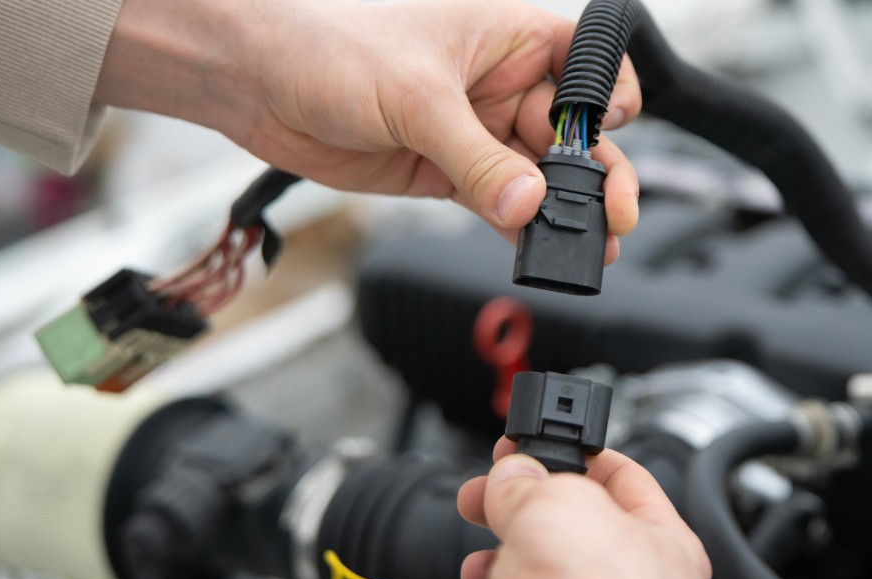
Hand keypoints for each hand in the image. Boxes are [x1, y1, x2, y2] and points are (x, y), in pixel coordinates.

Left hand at [95, 0, 641, 261]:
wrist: (259, 84)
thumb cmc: (331, 48)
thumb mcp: (417, 100)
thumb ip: (478, 158)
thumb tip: (528, 203)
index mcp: (508, 38)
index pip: (587, 66)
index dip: (608, 101)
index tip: (606, 137)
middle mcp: (499, 84)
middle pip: (570, 133)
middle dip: (595, 174)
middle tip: (612, 215)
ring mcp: (475, 131)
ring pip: (537, 176)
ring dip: (561, 211)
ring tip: (587, 247)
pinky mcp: (446, 170)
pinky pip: (497, 203)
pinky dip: (517, 228)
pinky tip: (537, 248)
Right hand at [457, 438, 710, 578]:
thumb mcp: (556, 507)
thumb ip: (532, 482)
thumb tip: (513, 476)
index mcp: (664, 541)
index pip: (623, 477)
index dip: (576, 452)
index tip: (536, 443)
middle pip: (576, 522)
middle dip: (527, 499)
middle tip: (492, 485)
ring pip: (547, 566)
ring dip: (506, 543)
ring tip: (481, 530)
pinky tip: (481, 577)